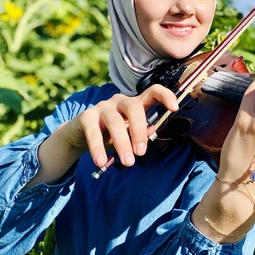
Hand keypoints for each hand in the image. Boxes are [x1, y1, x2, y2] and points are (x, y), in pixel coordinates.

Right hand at [60, 84, 179, 167]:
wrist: (80, 135)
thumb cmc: (111, 134)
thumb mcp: (128, 135)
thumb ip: (141, 133)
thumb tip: (152, 131)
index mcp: (135, 103)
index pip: (152, 91)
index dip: (165, 96)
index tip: (174, 107)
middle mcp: (120, 100)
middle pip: (134, 107)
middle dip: (140, 130)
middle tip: (141, 152)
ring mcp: (102, 107)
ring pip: (115, 121)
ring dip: (122, 143)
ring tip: (127, 162)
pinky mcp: (86, 116)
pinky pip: (94, 132)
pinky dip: (98, 148)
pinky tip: (101, 162)